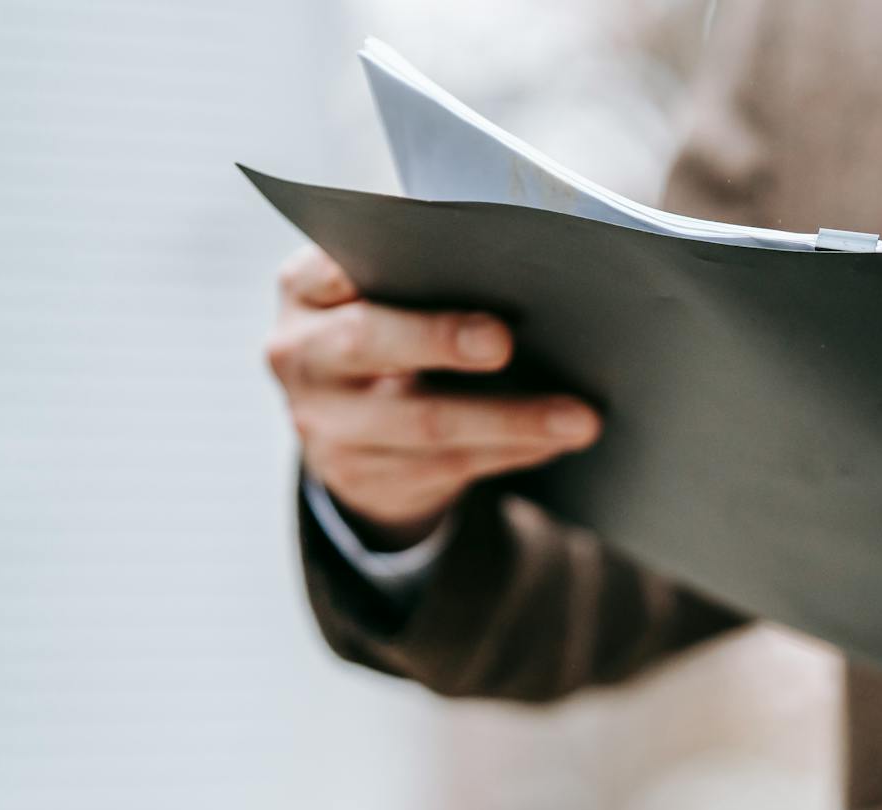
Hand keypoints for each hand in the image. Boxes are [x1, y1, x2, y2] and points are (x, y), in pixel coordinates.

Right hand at [264, 245, 600, 547]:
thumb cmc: (392, 334)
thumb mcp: (382, 299)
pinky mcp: (364, 478)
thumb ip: (422, 278)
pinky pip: (451, 466)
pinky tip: (556, 441)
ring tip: (579, 418)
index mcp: (304, 292)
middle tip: (507, 342)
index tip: (439, 258)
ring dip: (512, 420)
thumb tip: (520, 270)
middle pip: (369, 342)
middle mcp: (302, 357)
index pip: (327, 269)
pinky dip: (512, 452)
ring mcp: (328, 425)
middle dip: (441, 340)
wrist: (351, 431)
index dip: (380, 263)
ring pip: (426, 422)